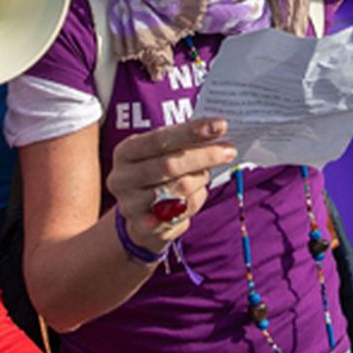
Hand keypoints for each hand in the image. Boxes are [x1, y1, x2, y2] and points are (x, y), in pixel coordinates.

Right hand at [106, 117, 235, 251]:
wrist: (141, 216)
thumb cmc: (157, 175)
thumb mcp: (161, 154)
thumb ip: (182, 142)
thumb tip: (217, 130)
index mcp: (125, 152)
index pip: (159, 138)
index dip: (191, 131)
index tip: (220, 125)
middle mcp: (123, 178)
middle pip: (170, 165)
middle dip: (204, 156)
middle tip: (229, 150)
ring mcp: (131, 205)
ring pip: (179, 189)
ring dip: (201, 179)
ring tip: (206, 173)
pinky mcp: (145, 226)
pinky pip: (183, 211)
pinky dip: (196, 199)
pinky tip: (196, 193)